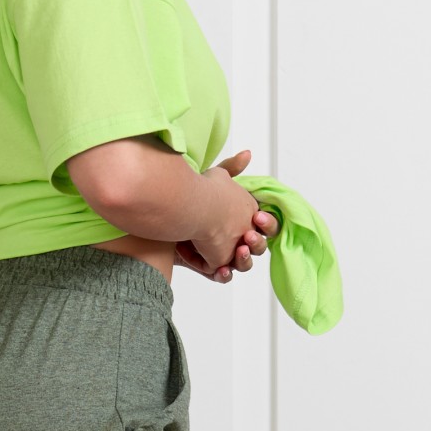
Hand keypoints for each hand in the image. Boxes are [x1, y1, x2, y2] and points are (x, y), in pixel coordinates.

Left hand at [174, 149, 279, 281]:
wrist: (163, 220)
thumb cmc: (188, 201)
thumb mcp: (210, 182)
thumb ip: (229, 170)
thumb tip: (248, 153)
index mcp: (242, 222)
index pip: (264, 225)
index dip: (266, 223)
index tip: (259, 217)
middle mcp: (236, 241)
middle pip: (258, 247)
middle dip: (258, 242)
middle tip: (249, 235)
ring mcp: (224, 256)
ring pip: (243, 264)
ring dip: (245, 259)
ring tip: (240, 250)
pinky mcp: (209, 269)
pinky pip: (222, 276)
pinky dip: (224, 274)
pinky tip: (222, 268)